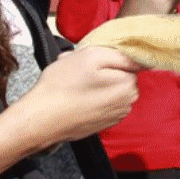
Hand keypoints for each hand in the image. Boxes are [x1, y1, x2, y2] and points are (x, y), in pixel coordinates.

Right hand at [18, 46, 141, 146]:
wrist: (42, 119)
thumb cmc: (62, 86)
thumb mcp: (91, 56)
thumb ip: (120, 55)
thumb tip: (138, 58)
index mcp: (128, 85)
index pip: (129, 61)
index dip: (108, 57)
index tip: (92, 61)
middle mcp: (127, 103)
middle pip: (120, 75)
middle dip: (102, 70)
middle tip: (79, 70)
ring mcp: (115, 115)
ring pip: (110, 88)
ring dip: (96, 83)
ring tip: (74, 84)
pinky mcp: (103, 123)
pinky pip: (102, 102)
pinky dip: (92, 97)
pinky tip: (75, 97)